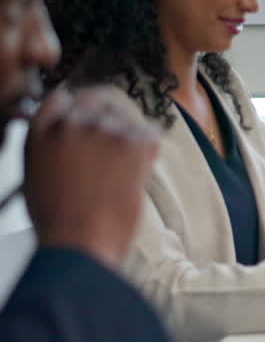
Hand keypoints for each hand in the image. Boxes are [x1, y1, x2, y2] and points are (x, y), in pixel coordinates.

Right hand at [24, 87, 158, 265]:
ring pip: (125, 116)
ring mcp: (104, 130)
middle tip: (115, 140)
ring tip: (123, 164)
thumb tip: (68, 136)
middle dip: (107, 117)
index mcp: (42, 131)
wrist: (79, 242)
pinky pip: (151, 132)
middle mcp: (72, 123)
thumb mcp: (37, 175)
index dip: (78, 108)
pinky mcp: (133, 143)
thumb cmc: (58, 220)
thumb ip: (51, 145)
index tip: (88, 117)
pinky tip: (140, 166)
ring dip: (129, 133)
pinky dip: (149, 147)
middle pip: (97, 101)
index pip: (62, 99)